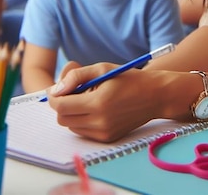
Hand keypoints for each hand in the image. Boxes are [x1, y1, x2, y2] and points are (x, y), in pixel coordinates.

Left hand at [48, 63, 173, 142]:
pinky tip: (94, 109)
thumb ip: (76, 76)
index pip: (61, 106)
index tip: (54, 89)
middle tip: (71, 92)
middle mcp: (100, 122)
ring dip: (71, 113)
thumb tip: (55, 90)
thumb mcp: (102, 69)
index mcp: (98, 102)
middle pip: (63, 119)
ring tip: (86, 99)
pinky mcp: (107, 138)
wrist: (154, 96)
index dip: (53, 97)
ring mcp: (104, 133)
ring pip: (72, 127)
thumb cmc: (128, 78)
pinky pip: (84, 132)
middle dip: (61, 105)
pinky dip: (82, 121)